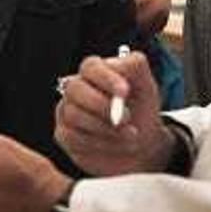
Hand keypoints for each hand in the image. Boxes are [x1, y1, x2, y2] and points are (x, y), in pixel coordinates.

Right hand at [54, 52, 174, 175]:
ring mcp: (67, 111)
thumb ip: (135, 67)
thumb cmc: (141, 110)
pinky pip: (74, 137)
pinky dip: (101, 143)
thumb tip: (117, 66)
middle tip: (128, 118)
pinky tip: (117, 145)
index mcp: (95, 72)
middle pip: (75, 88)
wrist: (143, 144)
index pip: (90, 66)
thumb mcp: (146, 86)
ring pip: (74, 114)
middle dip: (102, 105)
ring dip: (106, 127)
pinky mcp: (64, 134)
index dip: (106, 78)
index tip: (125, 92)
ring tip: (130, 135)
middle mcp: (76, 88)